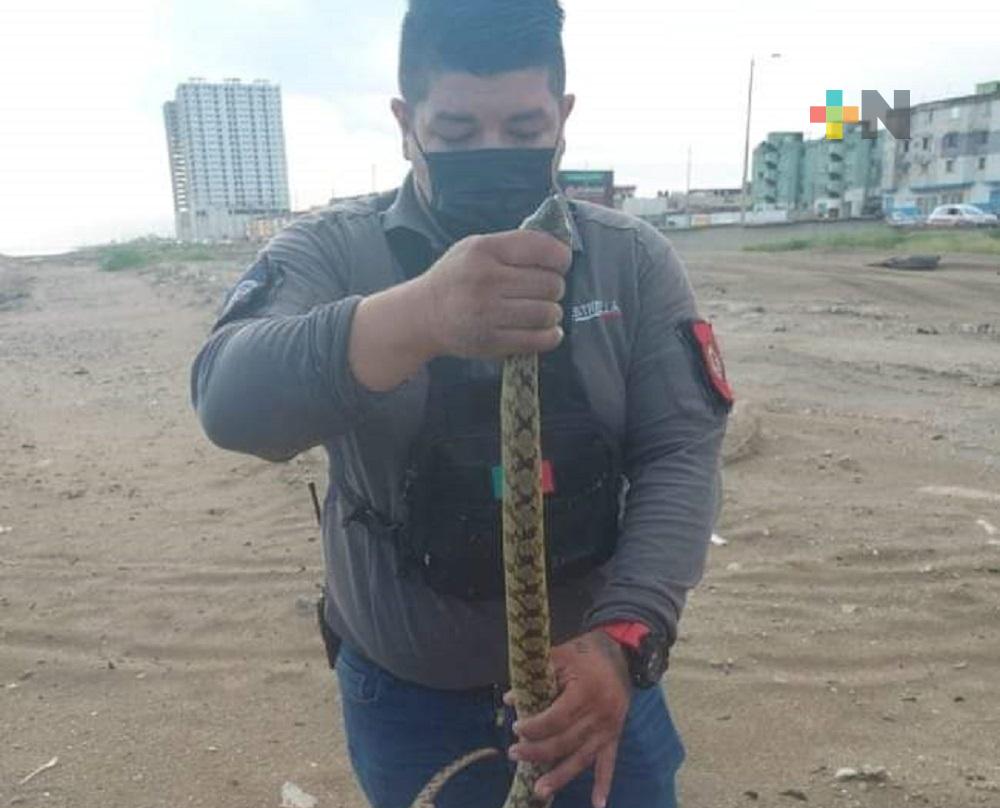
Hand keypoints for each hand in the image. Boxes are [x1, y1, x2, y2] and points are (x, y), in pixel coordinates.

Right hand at [414, 229, 570, 359]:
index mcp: (484, 250)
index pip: (541, 248)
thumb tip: (560, 252)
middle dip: (554, 288)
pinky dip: (550, 336)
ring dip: (552, 313)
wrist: (422, 315)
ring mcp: (488, 313)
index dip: (561, 257)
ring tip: (542, 311)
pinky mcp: (491, 342)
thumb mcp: (475, 248)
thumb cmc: (456, 278)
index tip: (559, 264)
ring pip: (548, 313)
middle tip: (543, 291)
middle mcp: (486, 280)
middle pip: (550, 284)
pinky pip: (539, 339)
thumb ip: (513, 246)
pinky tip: (546, 331)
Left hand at [506, 631, 630, 807]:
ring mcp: (609, 728)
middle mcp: (600, 714)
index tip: (517, 728)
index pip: (556, 718)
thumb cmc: (585, 653)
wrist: (622, 655)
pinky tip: (597, 804)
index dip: (535, 727)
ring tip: (538, 791)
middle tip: (514, 753)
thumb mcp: (559, 656)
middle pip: (565, 742)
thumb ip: (535, 677)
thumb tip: (510, 700)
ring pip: (582, 758)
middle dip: (537, 752)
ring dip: (560, 776)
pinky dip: (604, 784)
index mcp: (586, 691)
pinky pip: (609, 763)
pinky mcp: (615, 736)